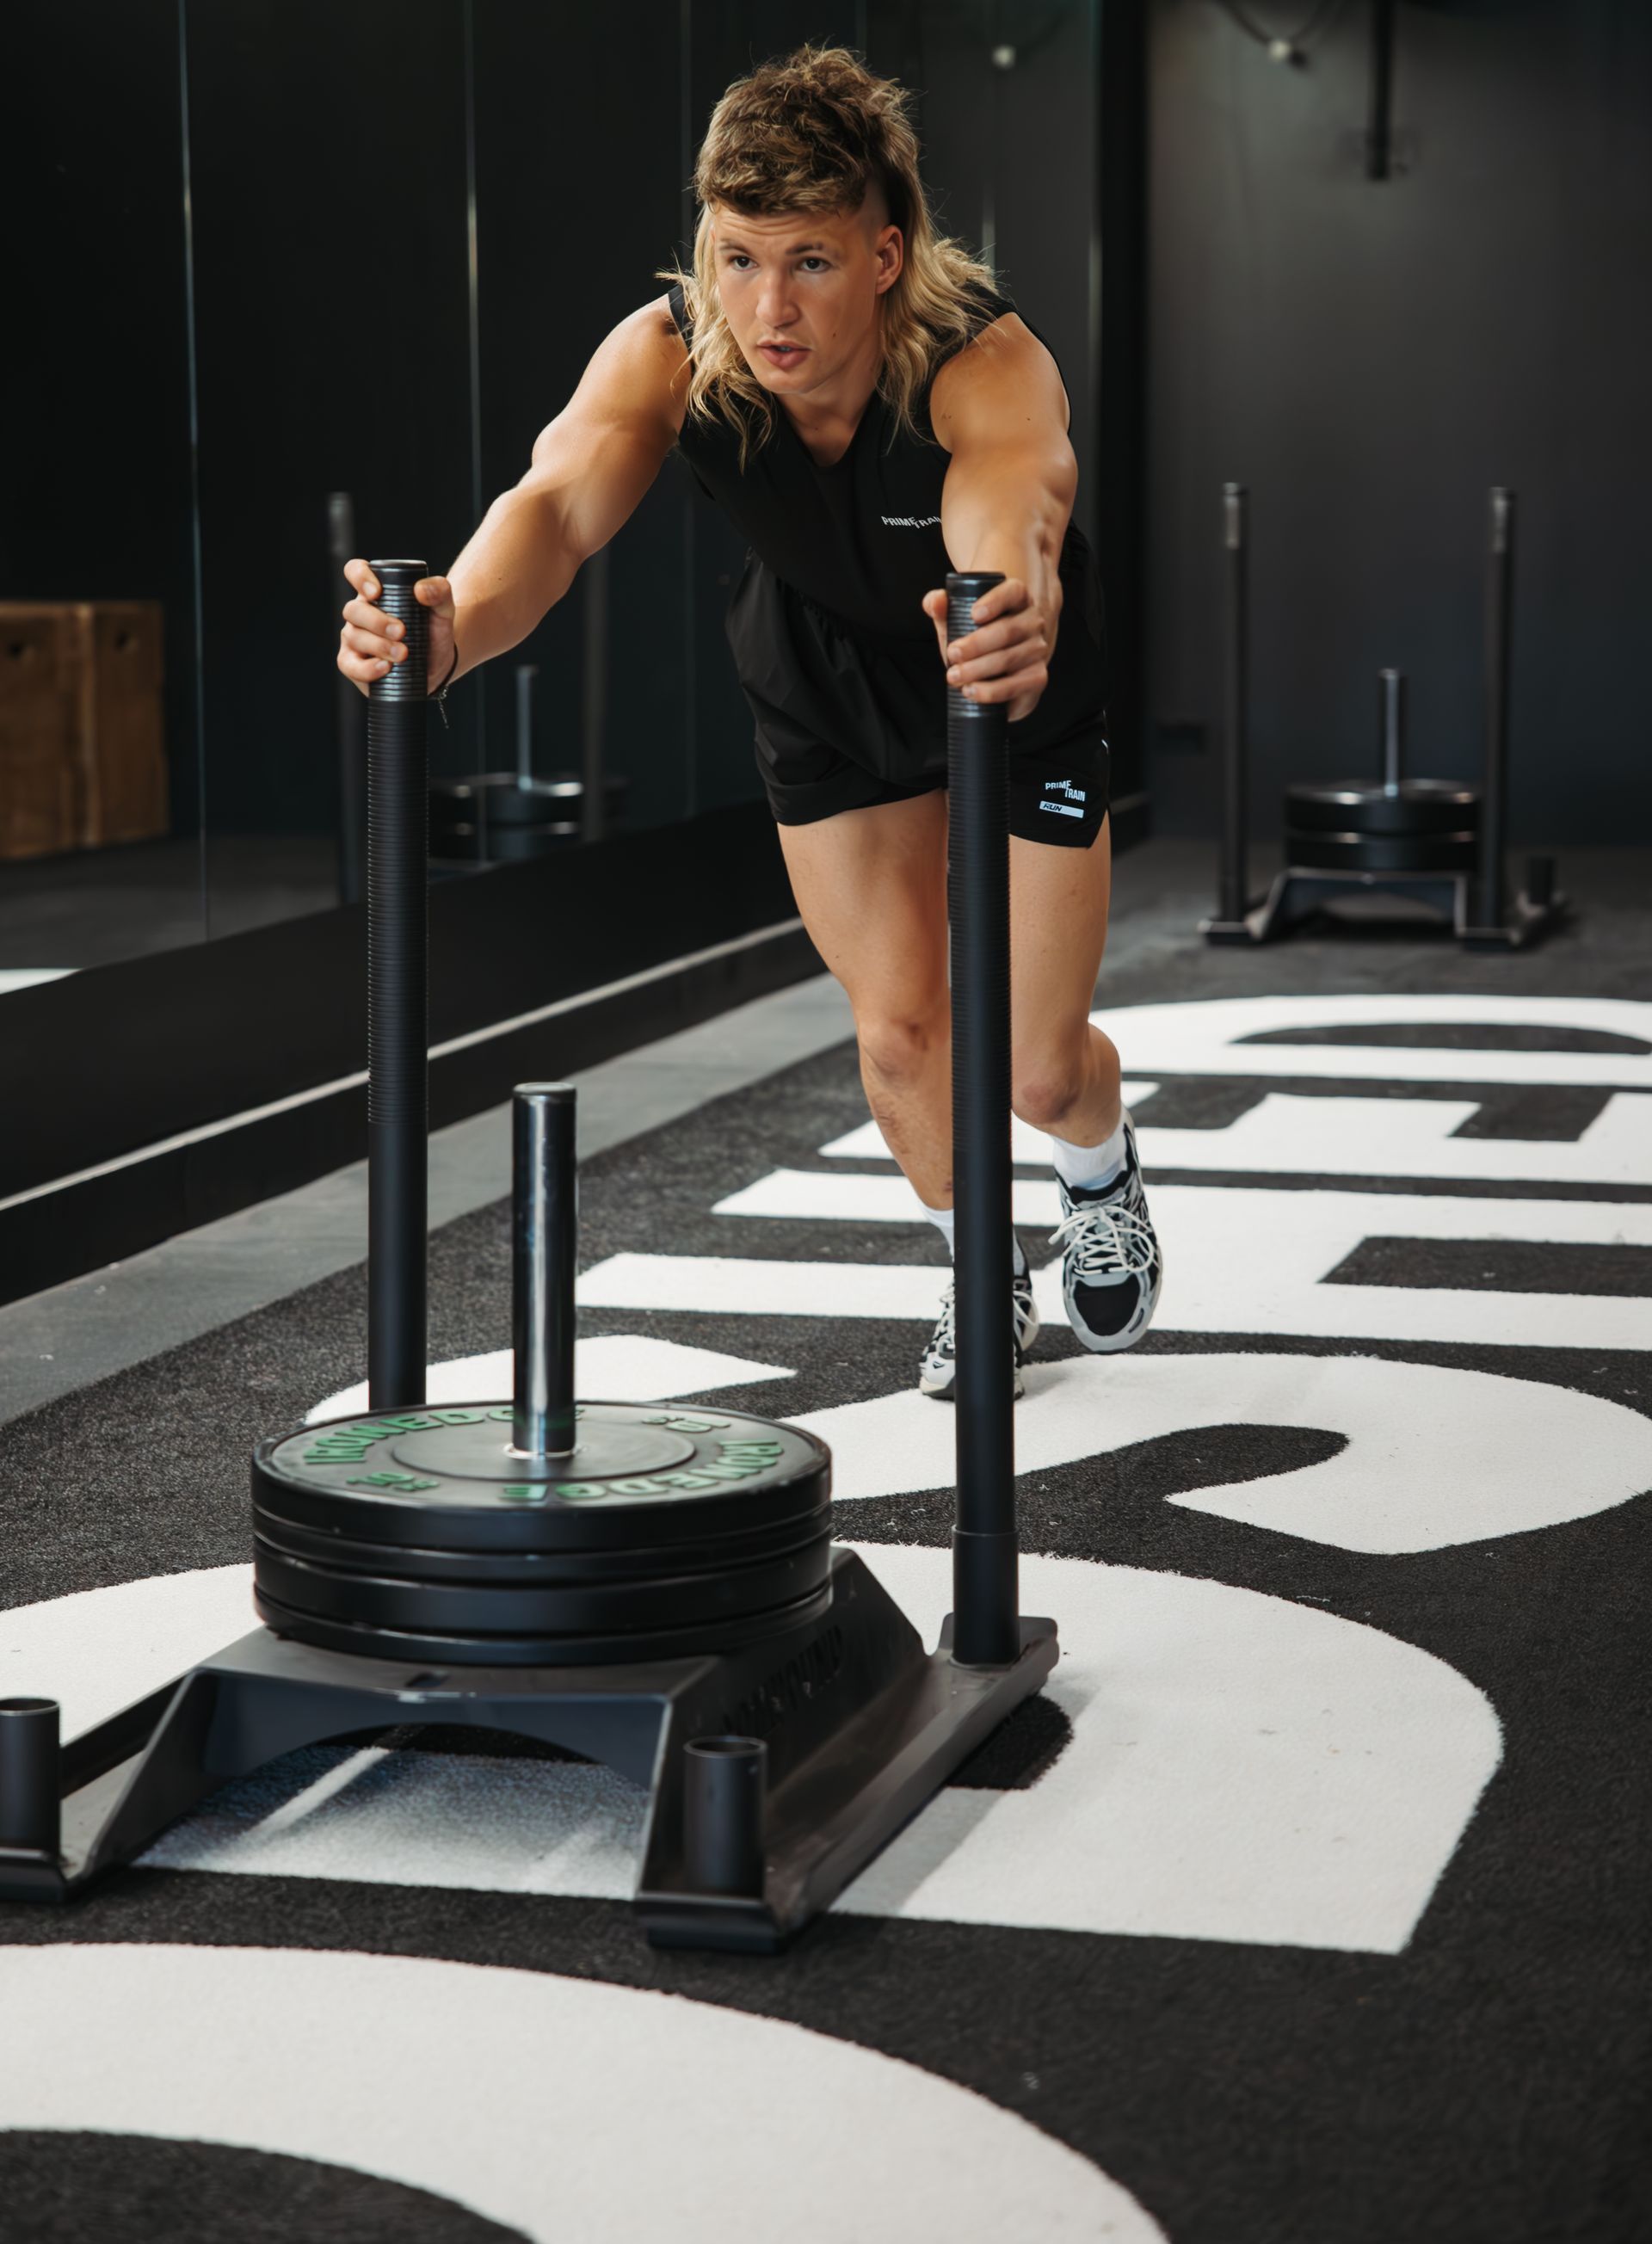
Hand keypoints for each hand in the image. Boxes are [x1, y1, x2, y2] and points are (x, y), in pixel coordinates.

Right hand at [335, 559, 457, 698]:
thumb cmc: (434, 630)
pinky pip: (350, 666)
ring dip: (378, 646)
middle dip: (377, 621)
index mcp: (374, 592)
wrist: (439, 663)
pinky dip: (366, 669)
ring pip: (354, 637)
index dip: (359, 577)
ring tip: (403, 654)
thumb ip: (440, 592)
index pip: (355, 571)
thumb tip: (421, 589)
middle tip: (402, 631)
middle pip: (354, 610)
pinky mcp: (354, 665)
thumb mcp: (443, 609)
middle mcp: (360, 613)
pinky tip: (385, 668)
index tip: (376, 592)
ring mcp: (355, 639)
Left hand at [921, 575, 1058, 722]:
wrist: (997, 670)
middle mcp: (1033, 623)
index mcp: (1017, 600)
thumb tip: (936, 601)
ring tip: (954, 676)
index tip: (974, 614)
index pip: (1014, 592)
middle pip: (1009, 630)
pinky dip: (992, 691)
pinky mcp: (1037, 678)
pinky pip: (1017, 685)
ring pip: (1010, 659)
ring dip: (978, 670)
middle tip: (952, 654)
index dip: (996, 601)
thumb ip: (942, 609)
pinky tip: (972, 692)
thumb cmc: (975, 638)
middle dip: (977, 644)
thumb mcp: (957, 621)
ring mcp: (1038, 651)